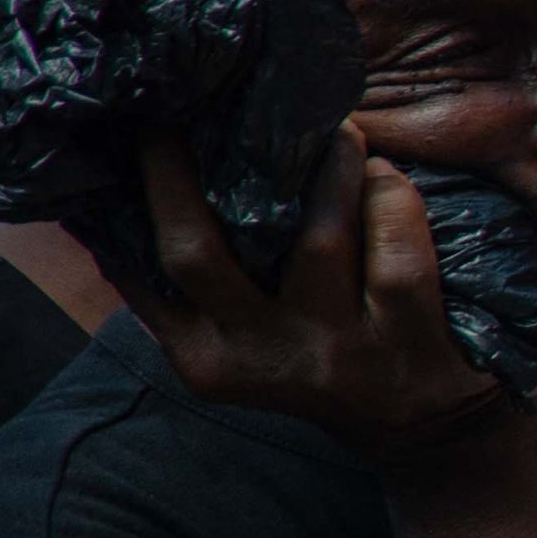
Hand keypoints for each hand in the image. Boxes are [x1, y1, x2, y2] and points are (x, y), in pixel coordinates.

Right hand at [128, 125, 501, 455]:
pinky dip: (389, 199)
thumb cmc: (315, 359)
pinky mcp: (405, 338)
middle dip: (184, 174)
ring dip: (323, 169)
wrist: (419, 430)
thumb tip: (117, 198)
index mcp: (206, 355)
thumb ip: (186, 291)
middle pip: (197, 253)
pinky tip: (383, 173)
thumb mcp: (236, 344)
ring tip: (330, 126)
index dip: (140, 193)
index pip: (146, 271)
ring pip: (315, 238)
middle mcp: (261, 355)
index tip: (145, 128)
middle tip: (201, 106)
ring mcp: (334, 349)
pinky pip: (396, 250)